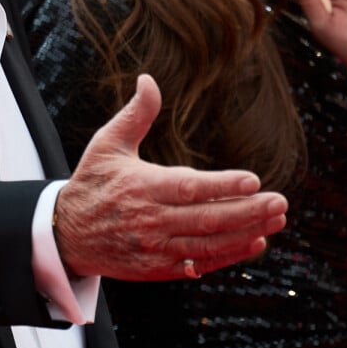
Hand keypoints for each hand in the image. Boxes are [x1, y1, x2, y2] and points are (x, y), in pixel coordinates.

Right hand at [53, 74, 288, 280]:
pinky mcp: (157, 268)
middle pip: (207, 219)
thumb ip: (135, 113)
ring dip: (246, 233)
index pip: (189, 188)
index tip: (254, 180)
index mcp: (141, 187)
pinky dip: (229, 256)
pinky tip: (254, 242)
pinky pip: (200, 264)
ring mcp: (156, 248)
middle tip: (280, 201)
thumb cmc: (92, 182)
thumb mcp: (107, 143)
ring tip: (276, 219)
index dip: (222, 186)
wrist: (65, 234)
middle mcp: (151, 220)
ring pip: (209, 244)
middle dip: (248, 211)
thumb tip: (148, 79)